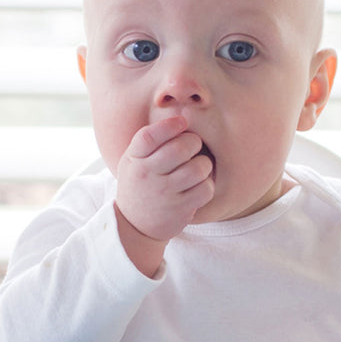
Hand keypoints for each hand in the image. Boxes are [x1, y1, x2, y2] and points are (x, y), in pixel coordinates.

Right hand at [113, 116, 213, 273]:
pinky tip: (199, 185)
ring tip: (198, 167)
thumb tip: (181, 117)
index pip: (149, 137)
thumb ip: (149, 141)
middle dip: (194, 142)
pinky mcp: (180, 209)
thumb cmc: (139, 183)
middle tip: (194, 146)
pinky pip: (205, 189)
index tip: (182, 122)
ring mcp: (164, 194)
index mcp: (134, 159)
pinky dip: (207, 184)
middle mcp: (147, 175)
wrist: (135, 225)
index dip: (169, 126)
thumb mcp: (133, 160)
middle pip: (179, 149)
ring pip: (198, 169)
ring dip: (204, 165)